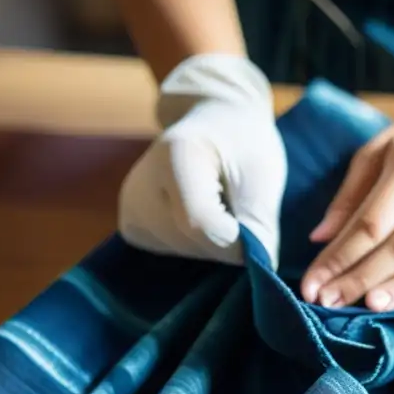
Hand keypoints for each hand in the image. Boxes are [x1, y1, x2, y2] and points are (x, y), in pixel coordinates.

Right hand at [119, 54, 286, 266]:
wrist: (213, 123)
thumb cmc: (243, 144)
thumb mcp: (263, 174)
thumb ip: (261, 224)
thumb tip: (259, 270)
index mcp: (176, 155)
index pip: (202, 224)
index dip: (238, 237)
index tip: (255, 219)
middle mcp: (140, 184)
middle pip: (195, 242)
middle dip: (229, 239)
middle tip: (235, 201)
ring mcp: (130, 208)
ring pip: (187, 253)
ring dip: (214, 242)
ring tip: (217, 202)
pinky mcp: (131, 227)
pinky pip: (174, 254)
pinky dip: (198, 245)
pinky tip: (200, 215)